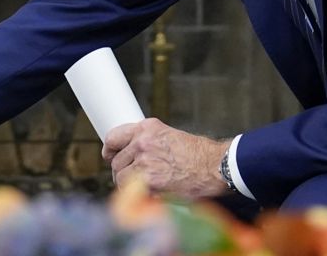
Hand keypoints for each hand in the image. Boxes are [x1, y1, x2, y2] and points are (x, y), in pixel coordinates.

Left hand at [103, 118, 229, 198]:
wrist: (217, 167)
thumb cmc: (199, 155)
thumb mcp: (170, 137)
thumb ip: (148, 143)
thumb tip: (130, 155)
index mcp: (147, 128)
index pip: (113, 137)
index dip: (109, 149)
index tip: (109, 156)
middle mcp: (143, 143)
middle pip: (116, 162)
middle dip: (122, 172)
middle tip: (132, 180)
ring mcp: (145, 163)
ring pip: (121, 179)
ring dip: (129, 187)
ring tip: (144, 190)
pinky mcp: (149, 183)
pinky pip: (132, 193)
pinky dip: (138, 198)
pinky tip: (151, 196)